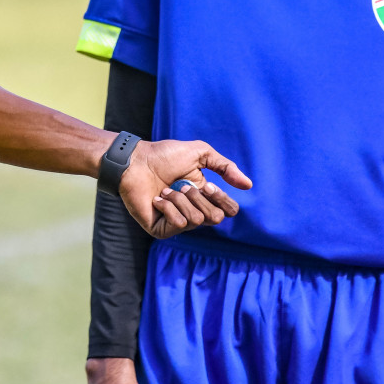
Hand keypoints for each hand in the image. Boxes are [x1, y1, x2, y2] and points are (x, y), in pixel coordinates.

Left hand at [119, 139, 251, 239]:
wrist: (135, 161)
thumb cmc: (163, 156)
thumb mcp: (199, 153)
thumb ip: (225, 166)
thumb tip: (248, 185)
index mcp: (205, 197)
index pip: (229, 210)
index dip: (222, 199)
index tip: (207, 185)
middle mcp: (194, 211)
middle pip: (216, 218)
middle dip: (199, 198)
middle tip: (181, 185)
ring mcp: (177, 222)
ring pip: (197, 220)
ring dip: (180, 200)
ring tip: (165, 190)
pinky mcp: (162, 230)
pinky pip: (179, 224)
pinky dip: (169, 207)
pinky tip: (156, 199)